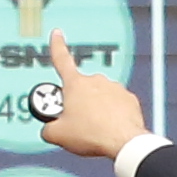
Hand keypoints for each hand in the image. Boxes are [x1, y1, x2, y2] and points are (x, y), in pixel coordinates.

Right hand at [33, 38, 147, 165]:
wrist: (124, 143)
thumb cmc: (92, 134)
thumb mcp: (58, 135)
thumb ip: (48, 128)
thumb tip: (48, 129)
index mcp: (75, 84)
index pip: (61, 59)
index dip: (57, 45)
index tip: (57, 33)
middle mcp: (96, 81)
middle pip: (80, 89)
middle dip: (77, 103)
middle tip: (77, 123)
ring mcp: (114, 88)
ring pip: (99, 98)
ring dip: (96, 110)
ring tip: (95, 129)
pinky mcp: (129, 99)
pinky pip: (116, 105)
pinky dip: (112, 115)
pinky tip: (110, 128)